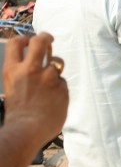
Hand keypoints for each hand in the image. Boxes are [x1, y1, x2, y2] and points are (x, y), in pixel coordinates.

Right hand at [2, 33, 68, 148]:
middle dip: (46, 36)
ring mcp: (48, 77)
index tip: (30, 40)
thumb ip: (22, 74)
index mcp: (13, 69)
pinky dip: (59, 88)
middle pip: (40, 41)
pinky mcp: (61, 87)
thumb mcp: (12, 87)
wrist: (26, 129)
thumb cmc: (17, 112)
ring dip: (55, 68)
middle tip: (49, 38)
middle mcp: (30, 69)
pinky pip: (62, 82)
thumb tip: (34, 65)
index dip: (25, 38)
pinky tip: (53, 100)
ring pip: (57, 62)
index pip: (17, 42)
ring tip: (50, 82)